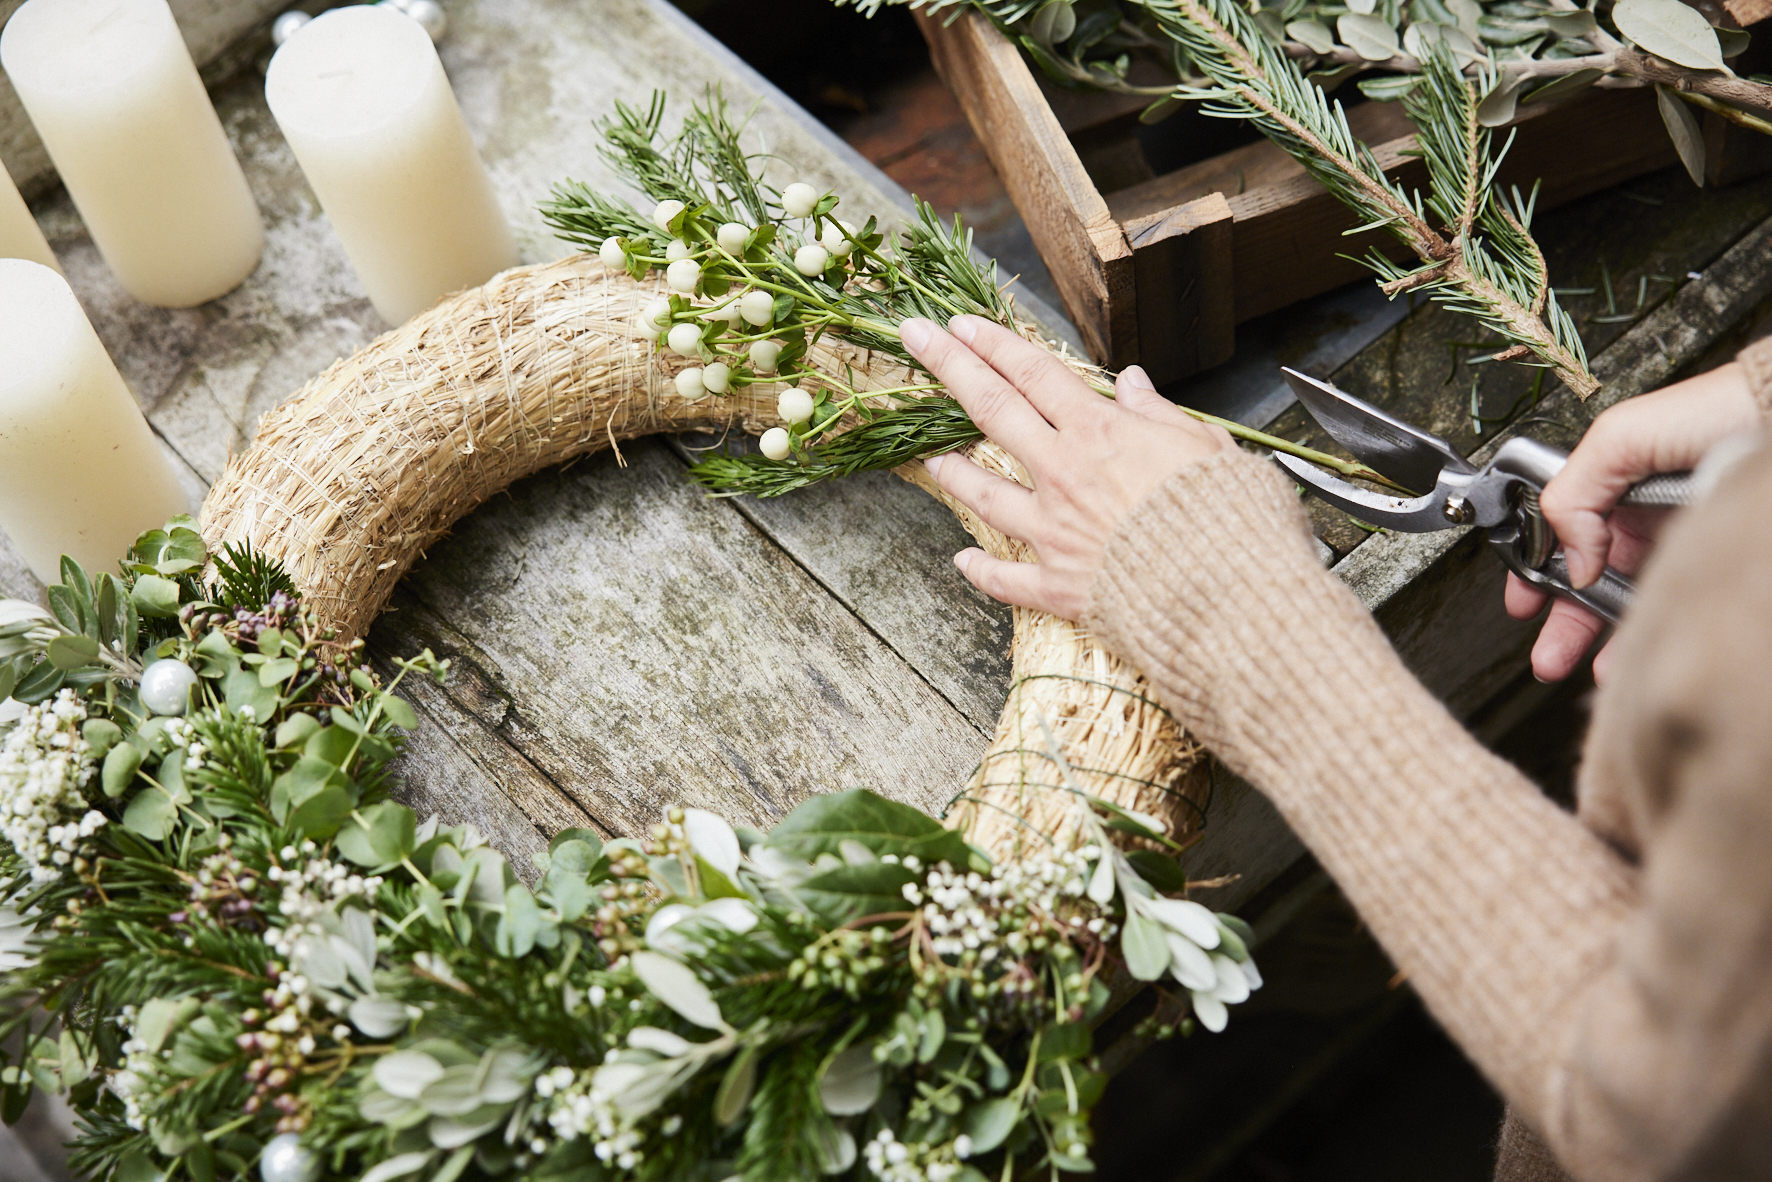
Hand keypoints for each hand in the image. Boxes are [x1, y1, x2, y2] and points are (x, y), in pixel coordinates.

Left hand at [898, 314, 1234, 619]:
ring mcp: (1054, 533)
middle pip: (994, 409)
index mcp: (1101, 433)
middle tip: (915, 338)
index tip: (961, 323)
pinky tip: (961, 561)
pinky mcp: (1058, 587)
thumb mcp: (1206, 446)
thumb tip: (1131, 383)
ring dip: (955, 472)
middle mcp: (1064, 475)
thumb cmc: (1228, 516)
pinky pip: (1007, 579)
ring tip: (931, 460)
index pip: (1035, 373)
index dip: (994, 344)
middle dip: (949, 367)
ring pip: (985, 494)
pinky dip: (981, 570)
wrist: (1226, 592)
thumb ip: (1159, 414)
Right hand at [1506, 361, 1757, 682]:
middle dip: (1561, 621)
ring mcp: (1676, 545)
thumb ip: (1574, 490)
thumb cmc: (1720, 412)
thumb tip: (1569, 552)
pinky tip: (1624, 656)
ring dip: (1596, 639)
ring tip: (1574, 665)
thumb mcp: (1621, 437)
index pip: (1563, 534)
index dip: (1538, 570)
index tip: (1525, 603)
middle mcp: (1643, 518)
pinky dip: (1640, 637)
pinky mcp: (1706, 564)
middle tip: (1547, 654)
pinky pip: (1666, 608)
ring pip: (1624, 602)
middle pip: (1589, 579)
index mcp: (1614, 484)